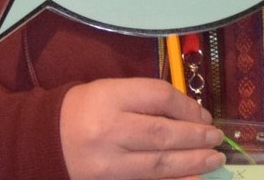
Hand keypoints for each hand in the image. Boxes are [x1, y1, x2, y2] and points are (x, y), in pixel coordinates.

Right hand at [59, 78, 224, 179]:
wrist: (45, 140)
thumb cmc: (83, 109)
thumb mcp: (109, 92)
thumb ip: (144, 101)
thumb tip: (190, 116)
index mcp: (108, 96)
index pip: (158, 96)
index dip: (187, 106)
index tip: (203, 115)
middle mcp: (109, 129)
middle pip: (163, 133)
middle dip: (196, 137)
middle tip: (217, 138)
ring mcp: (110, 161)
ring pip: (160, 163)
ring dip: (193, 162)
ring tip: (214, 159)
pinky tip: (195, 179)